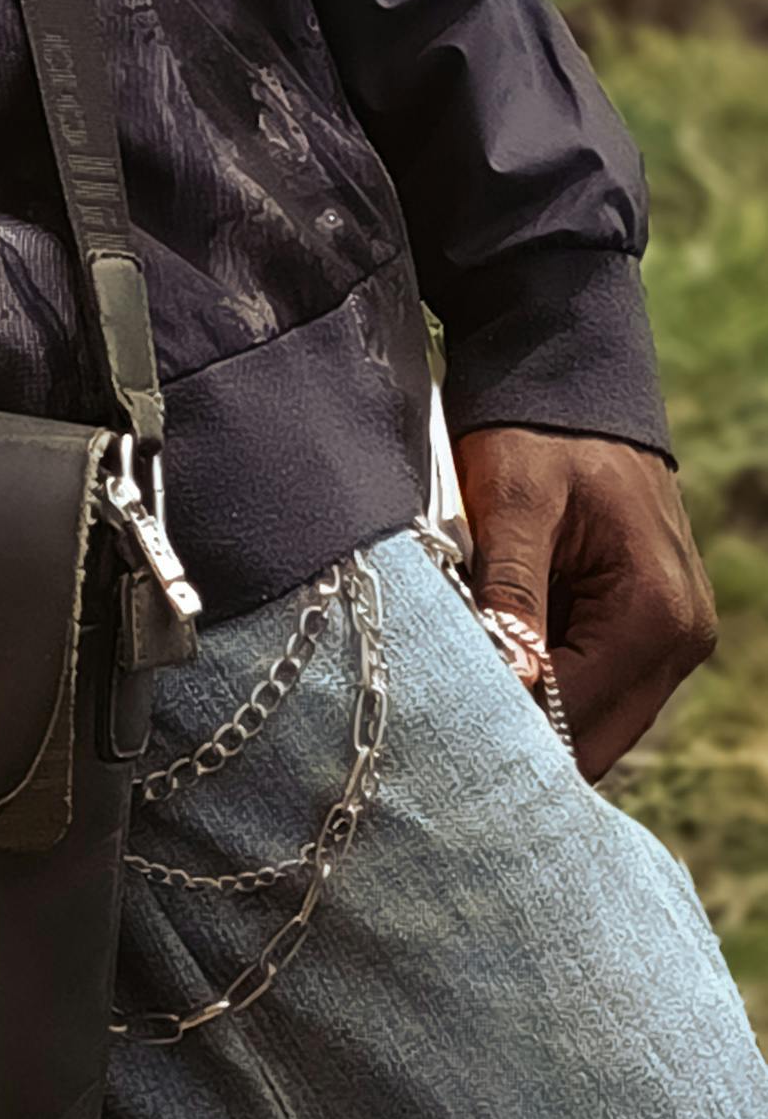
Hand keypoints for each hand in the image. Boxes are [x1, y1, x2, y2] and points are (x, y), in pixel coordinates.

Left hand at [454, 426, 718, 778]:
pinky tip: (498, 653)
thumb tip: (506, 682)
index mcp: (655, 614)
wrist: (574, 382)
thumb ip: (512, 591)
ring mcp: (670, 639)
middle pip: (595, 736)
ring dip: (534, 705)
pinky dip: (548, 678)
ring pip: (595, 717)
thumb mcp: (513, 499)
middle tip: (442, 718)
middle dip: (523, 731)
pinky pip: (595, 682)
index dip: (506, 725)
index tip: (438, 720)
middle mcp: (680, 640)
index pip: (576, 716)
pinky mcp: (648, 629)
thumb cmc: (540, 431)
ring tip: (465, 678)